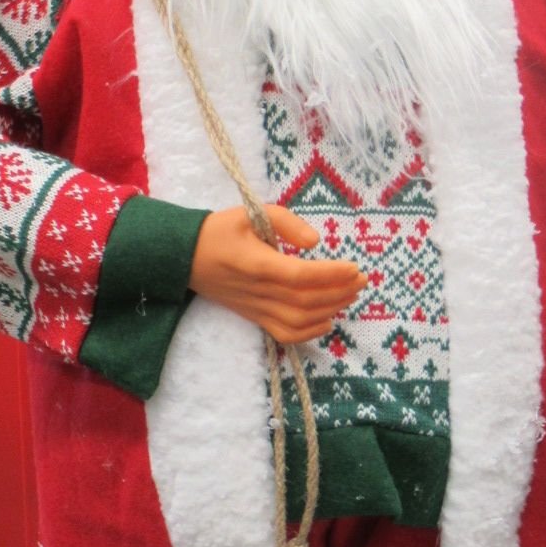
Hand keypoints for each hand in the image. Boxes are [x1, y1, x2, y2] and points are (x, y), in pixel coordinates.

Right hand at [189, 204, 368, 344]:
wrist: (184, 257)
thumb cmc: (220, 231)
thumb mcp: (252, 213)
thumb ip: (286, 222)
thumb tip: (315, 242)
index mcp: (258, 264)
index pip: (301, 276)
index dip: (331, 275)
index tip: (354, 267)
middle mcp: (259, 291)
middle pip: (306, 301)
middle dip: (339, 292)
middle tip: (361, 280)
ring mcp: (256, 308)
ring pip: (299, 320)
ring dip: (330, 310)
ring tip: (350, 295)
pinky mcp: (254, 317)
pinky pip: (285, 334)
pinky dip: (310, 332)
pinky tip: (328, 321)